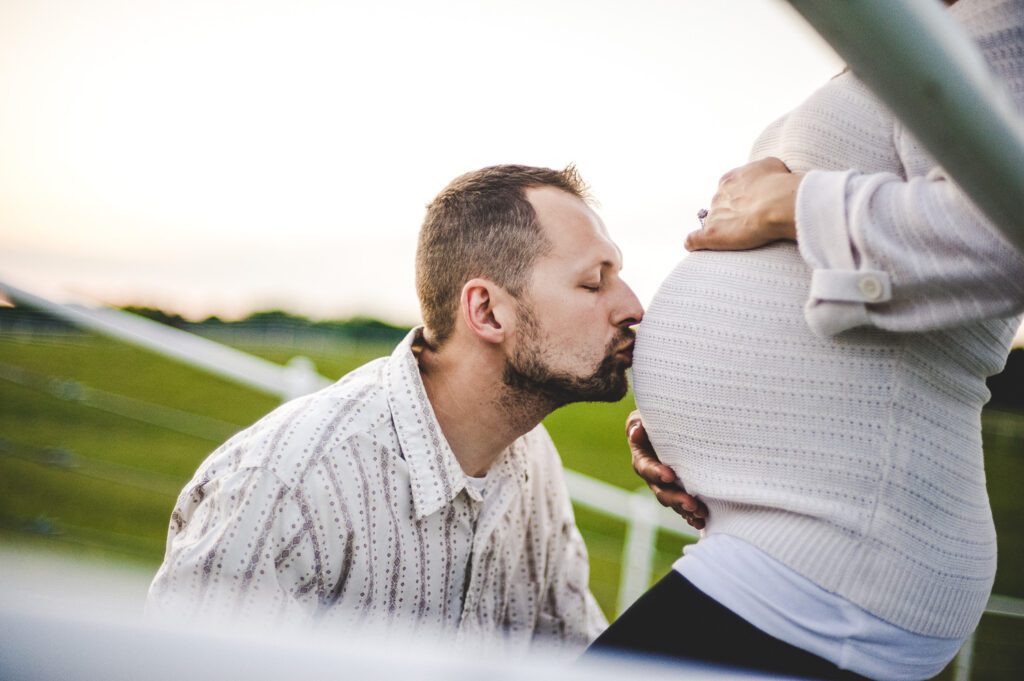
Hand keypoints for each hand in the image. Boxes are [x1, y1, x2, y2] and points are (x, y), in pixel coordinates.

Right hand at [627, 410, 707, 529]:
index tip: (670, 476)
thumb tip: (636, 432)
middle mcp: (653, 477)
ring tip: (700, 514)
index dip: (656, 473)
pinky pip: (684, 507)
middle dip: (676, 499)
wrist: (672, 426)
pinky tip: (702, 520)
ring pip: (674, 502)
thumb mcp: (642, 417)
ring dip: (686, 510)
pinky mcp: (681, 491)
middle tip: (691, 503)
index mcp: (642, 459)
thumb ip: (636, 424)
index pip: (646, 468)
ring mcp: (667, 486)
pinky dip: (692, 515)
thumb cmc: (656, 419)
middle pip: (661, 492)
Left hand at [685, 157, 801, 251]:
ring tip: (741, 237)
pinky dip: (695, 243)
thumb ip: (760, 171)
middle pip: (719, 208)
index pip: (727, 191)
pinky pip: (694, 240)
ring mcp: (713, 215)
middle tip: (750, 224)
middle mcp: (718, 196)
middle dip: (731, 216)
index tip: (750, 208)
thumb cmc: (779, 184)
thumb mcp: (771, 166)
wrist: (776, 203)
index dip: (738, 202)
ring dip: (722, 230)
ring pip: (712, 224)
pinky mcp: (711, 234)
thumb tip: (763, 177)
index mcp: (729, 180)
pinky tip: (697, 246)